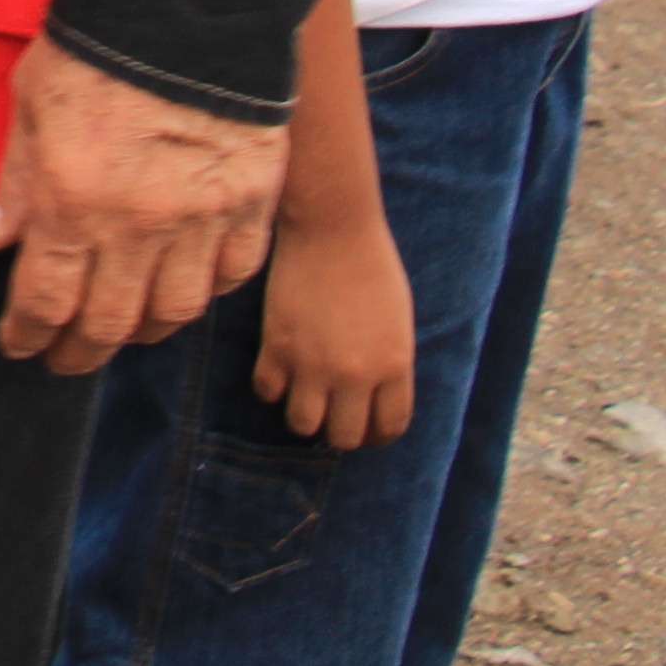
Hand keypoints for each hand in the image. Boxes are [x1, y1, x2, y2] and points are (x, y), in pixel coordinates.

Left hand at [0, 38, 285, 372]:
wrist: (189, 4)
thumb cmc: (97, 47)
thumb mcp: (32, 104)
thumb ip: (16, 182)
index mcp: (74, 200)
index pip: (45, 300)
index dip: (28, 334)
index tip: (20, 345)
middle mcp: (139, 223)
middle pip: (109, 322)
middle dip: (79, 351)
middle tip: (64, 358)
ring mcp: (202, 218)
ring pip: (174, 312)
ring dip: (143, 331)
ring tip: (122, 330)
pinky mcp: (252, 203)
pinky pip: (232, 275)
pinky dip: (206, 292)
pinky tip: (184, 289)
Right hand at [250, 198, 417, 450]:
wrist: (332, 229)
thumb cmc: (373, 266)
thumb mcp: (397, 323)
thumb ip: (388, 364)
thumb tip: (371, 395)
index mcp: (394, 367)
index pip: (389, 428)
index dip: (377, 435)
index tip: (367, 428)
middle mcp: (355, 374)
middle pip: (344, 436)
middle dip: (340, 431)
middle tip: (333, 414)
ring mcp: (312, 363)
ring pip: (302, 425)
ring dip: (304, 415)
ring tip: (303, 396)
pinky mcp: (276, 346)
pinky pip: (267, 391)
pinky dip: (272, 387)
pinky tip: (278, 370)